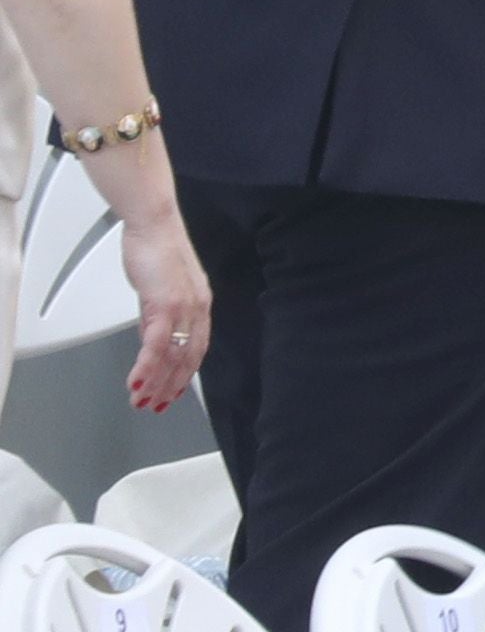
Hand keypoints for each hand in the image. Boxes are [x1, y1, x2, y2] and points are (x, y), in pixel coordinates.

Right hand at [116, 205, 207, 415]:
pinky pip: (157, 345)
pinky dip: (146, 367)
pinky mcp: (165, 305)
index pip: (196, 349)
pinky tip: (136, 381)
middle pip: (187, 358)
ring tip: (142, 401)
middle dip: (170, 386)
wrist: (154, 226)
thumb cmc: (157, 251)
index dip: (185, 374)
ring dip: (155, 383)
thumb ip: (158, 316)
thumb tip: (151, 339)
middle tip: (155, 405)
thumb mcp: (160, 290)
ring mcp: (183, 309)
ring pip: (172, 356)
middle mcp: (197, 310)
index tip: (173, 391)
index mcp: (200, 306)